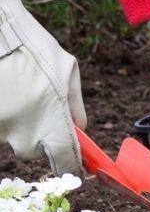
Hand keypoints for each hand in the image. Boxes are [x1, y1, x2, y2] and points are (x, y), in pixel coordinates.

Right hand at [0, 0, 86, 176]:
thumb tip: (80, 129)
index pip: (64, 159)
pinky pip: (0, 127)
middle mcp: (24, 131)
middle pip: (34, 151)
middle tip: (39, 111)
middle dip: (40, 138)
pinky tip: (7, 96)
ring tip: (19, 95)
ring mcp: (1, 128)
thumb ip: (75, 105)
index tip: (74, 165)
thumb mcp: (67, 71)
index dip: (70, 164)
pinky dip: (4, 117)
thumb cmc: (33, 47)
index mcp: (52, 121)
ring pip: (12, 139)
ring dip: (18, 126)